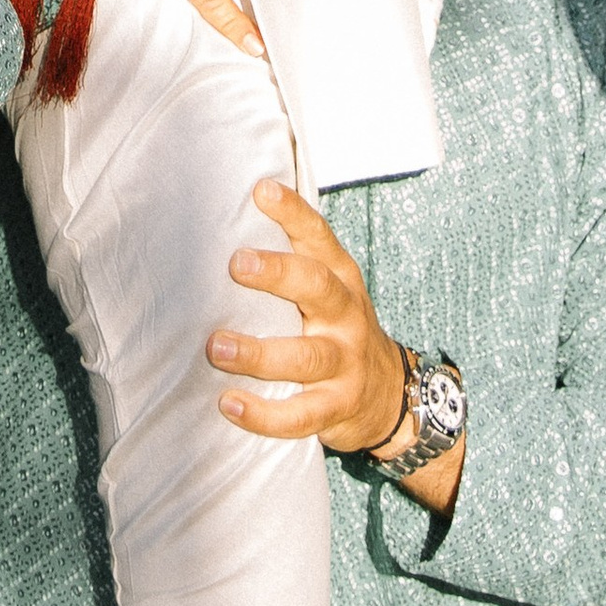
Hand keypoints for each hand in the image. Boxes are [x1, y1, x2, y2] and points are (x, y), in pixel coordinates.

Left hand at [210, 180, 406, 451]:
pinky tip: (229, 405)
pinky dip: (264, 414)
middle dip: (279, 274)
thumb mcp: (326, 290)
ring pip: (305, 357)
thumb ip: (290, 260)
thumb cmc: (336, 330)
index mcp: (340, 279)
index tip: (262, 190)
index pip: (318, 238)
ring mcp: (344, 364)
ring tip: (217, 347)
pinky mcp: (336, 408)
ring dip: (259, 353)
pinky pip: (301, 415)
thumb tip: (225, 215)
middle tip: (237, 264)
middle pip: (317, 288)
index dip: (293, 213)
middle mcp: (345, 316)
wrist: (388, 396)